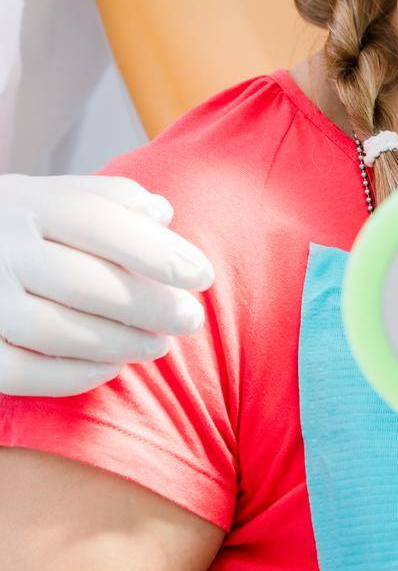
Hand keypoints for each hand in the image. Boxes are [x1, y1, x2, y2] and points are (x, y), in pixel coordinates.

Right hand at [0, 174, 214, 396]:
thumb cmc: (21, 226)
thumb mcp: (54, 195)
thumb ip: (110, 199)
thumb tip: (164, 215)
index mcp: (26, 201)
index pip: (99, 221)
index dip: (156, 251)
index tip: (202, 276)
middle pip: (83, 280)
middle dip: (147, 304)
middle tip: (191, 319)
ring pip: (55, 331)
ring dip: (118, 342)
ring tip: (160, 344)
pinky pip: (22, 372)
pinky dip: (72, 375)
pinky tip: (112, 367)